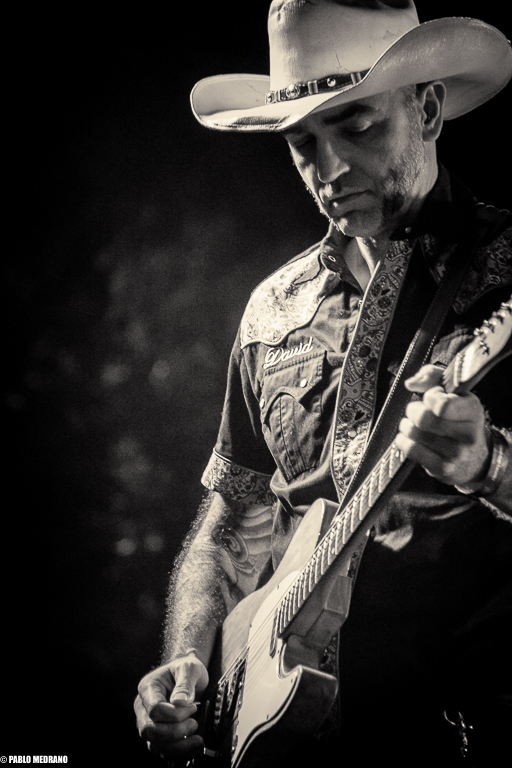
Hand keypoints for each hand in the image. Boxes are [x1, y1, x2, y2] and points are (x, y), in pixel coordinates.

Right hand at [134, 652, 208, 758]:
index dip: (174, 714)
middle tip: (193, 724)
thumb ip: (185, 683)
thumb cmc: (186, 669)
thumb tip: (180, 702)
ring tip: (197, 739)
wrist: (189, 675)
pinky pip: (163, 751)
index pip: (154, 710)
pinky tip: (194, 745)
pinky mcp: (158, 735)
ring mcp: (149, 722)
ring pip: (154, 745)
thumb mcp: (189, 668)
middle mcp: (143, 707)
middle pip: (149, 730)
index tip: (192, 708)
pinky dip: (179, 752)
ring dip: (177, 746)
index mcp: (148, 688)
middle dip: (174, 732)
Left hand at [394, 365, 490, 488]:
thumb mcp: (453, 393)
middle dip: (413, 410)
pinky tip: (408, 438)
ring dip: (406, 425)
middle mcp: (468, 434)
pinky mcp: (443, 469)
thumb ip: (432, 377)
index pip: (442, 404)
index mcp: (473, 410)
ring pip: (415, 433)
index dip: (429, 396)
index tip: (431, 397)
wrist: (474, 458)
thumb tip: (411, 383)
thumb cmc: (457, 419)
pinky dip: (403, 441)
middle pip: (423, 419)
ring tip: (411, 424)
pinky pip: (411, 450)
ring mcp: (456, 454)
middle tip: (415, 411)